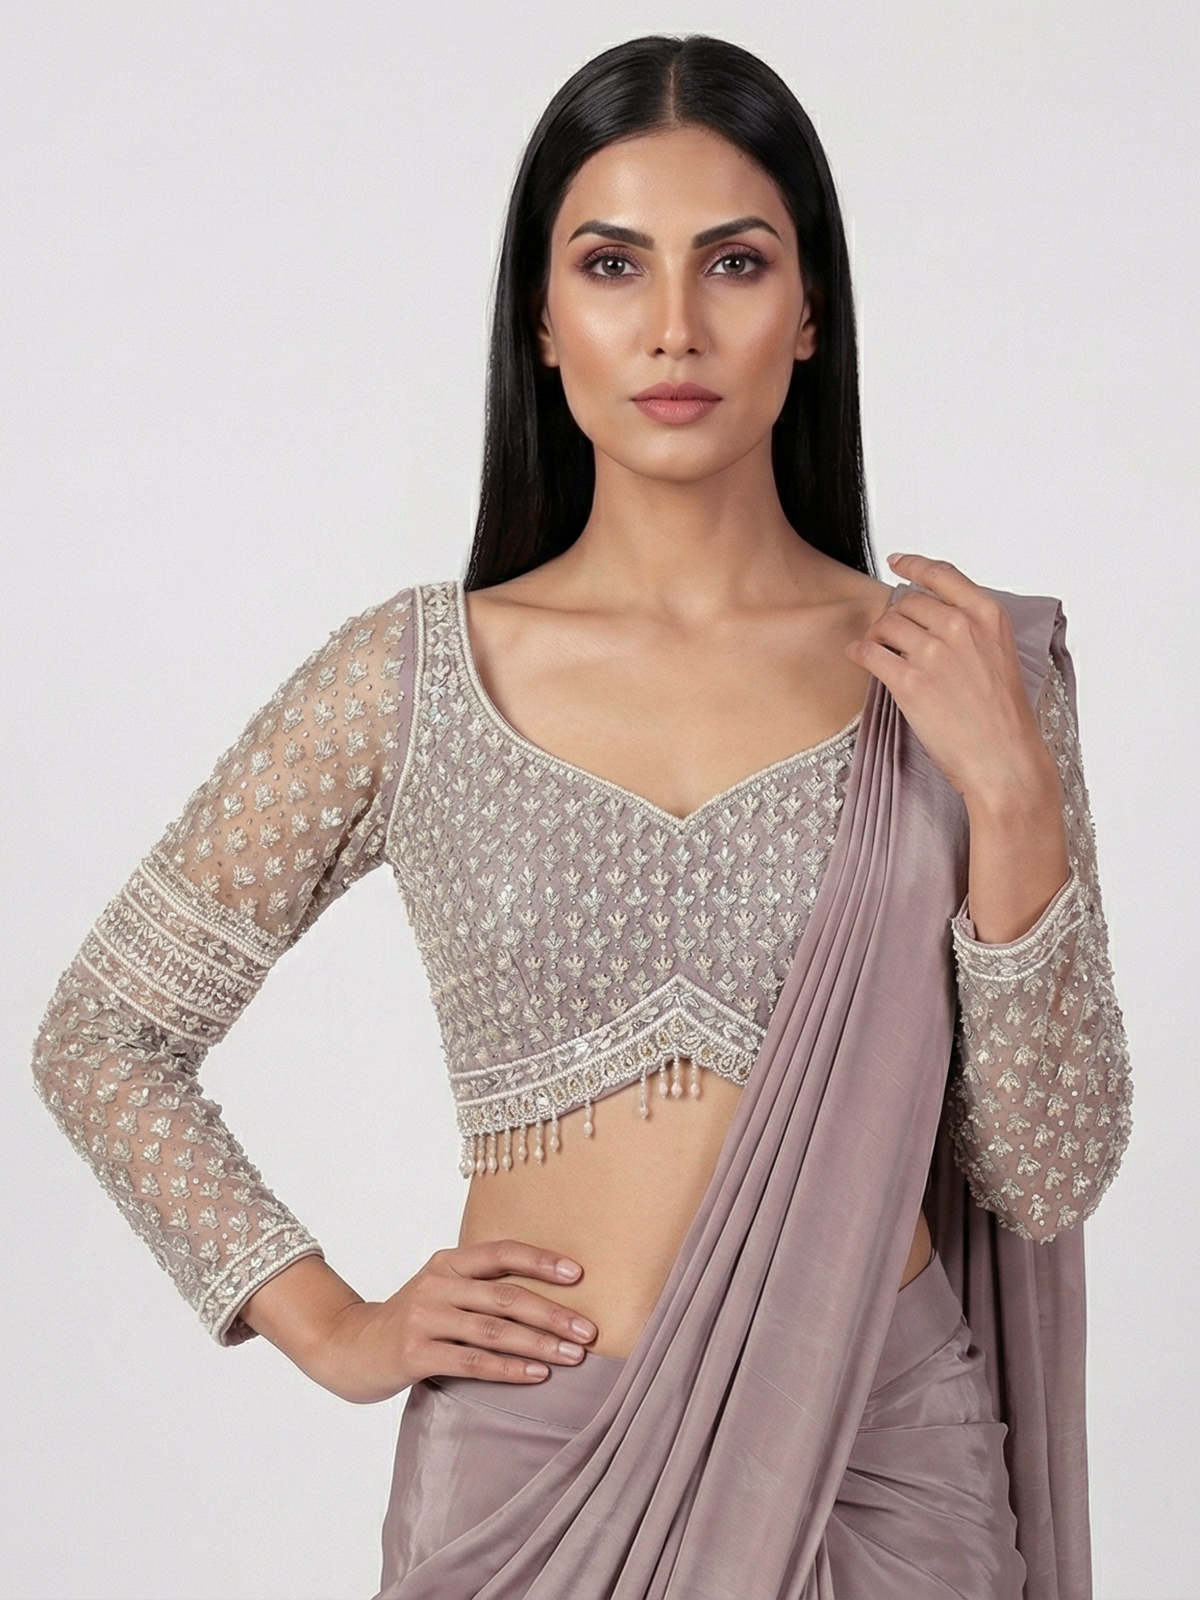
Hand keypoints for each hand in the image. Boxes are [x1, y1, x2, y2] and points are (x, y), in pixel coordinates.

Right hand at [242, 1242, 597, 1404]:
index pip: (502, 1252)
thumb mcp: (440, 1290)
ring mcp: (424, 1318)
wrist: (347, 1347)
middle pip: (506, 1295)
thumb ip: (479, 1287)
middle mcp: (437, 1284)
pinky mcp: (415, 1354)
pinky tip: (536, 1375)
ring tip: (574, 1357)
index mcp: (448, 1261)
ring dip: (539, 1344)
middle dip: (553, 1313)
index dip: (541, 1261)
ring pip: (494, 1330)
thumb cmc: (410, 1321)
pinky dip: (508, 1369)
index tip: (579, 1275)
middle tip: (589, 1331)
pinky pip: (472, 1362)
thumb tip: (547, 1296)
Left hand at [846, 553, 1069, 942]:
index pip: (942, 574)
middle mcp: (959, 627)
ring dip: (876, 636)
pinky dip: (859, 652)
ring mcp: (933, 654)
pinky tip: (860, 656)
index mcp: (988, 616)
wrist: (1003, 758)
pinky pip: (869, 652)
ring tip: (879, 652)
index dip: (914, 565)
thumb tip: (929, 616)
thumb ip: (970, 630)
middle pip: (906, 603)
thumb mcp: (1000, 656)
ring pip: (885, 625)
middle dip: (894, 619)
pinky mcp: (908, 682)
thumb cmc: (1003, 717)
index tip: (898, 562)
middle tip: (892, 638)